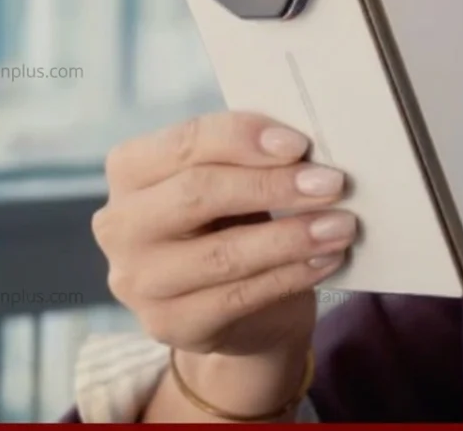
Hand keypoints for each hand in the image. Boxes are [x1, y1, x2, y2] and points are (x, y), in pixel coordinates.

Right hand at [95, 111, 357, 358]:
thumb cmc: (237, 224)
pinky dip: (290, 275)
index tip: (299, 144)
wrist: (239, 310)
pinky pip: (238, 297)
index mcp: (132, 169)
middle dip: (273, 186)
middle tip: (333, 183)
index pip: (185, 143)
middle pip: (198, 193)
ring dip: (292, 237)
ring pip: (221, 253)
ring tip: (342, 225)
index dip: (242, 138)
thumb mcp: (236, 182)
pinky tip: (327, 260)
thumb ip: (253, 160)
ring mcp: (137, 280)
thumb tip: (308, 153)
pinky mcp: (168, 324)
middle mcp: (120, 224)